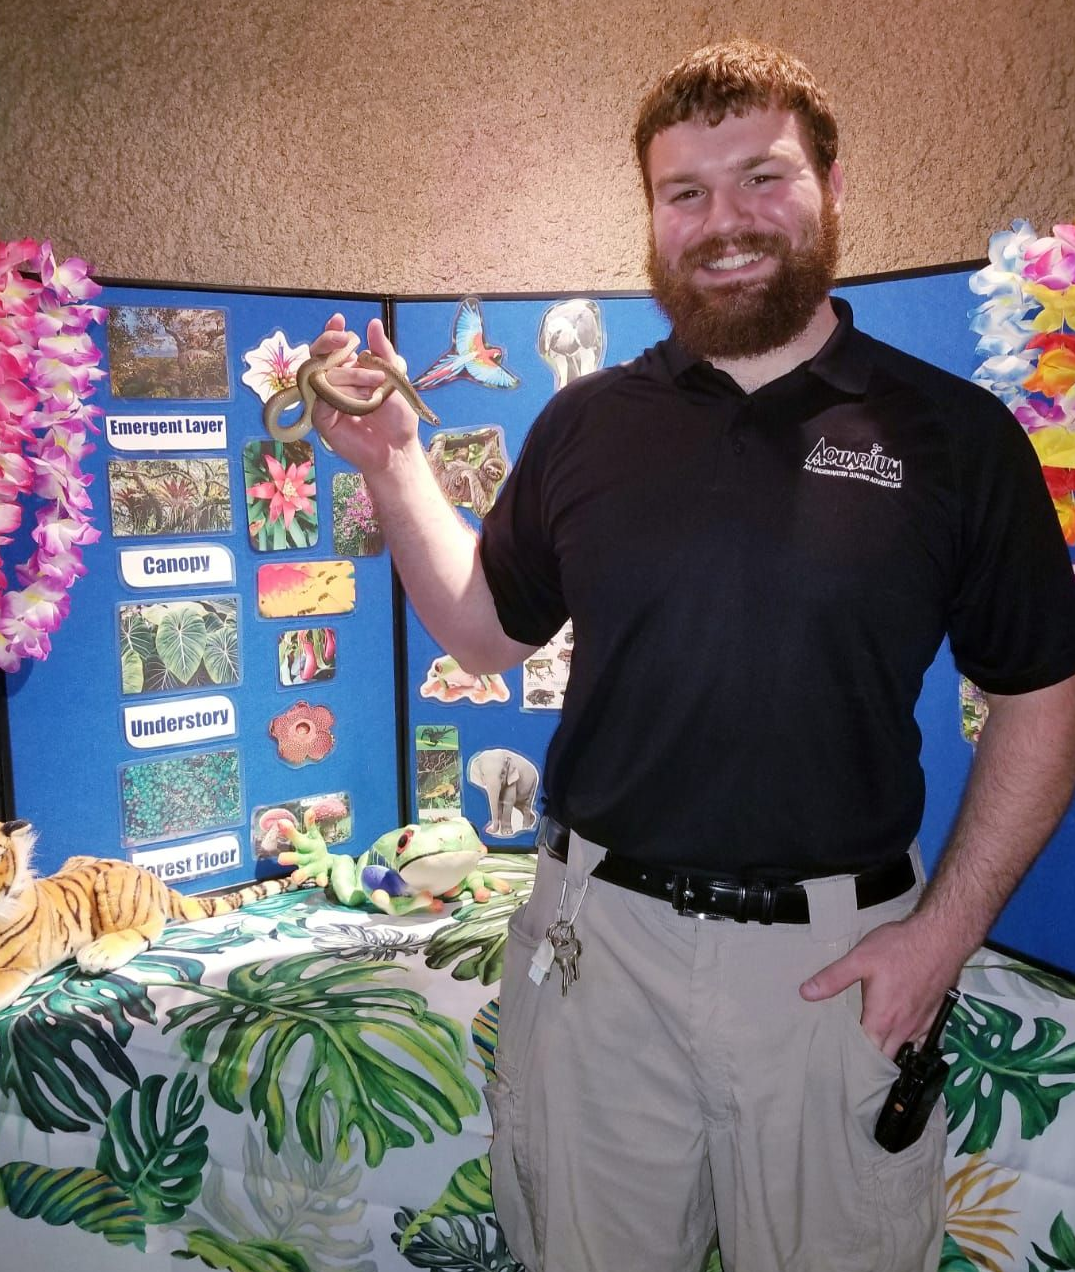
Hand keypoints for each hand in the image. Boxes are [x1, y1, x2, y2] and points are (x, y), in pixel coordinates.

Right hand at [309, 314, 420, 472]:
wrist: (397, 448)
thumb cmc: (397, 416)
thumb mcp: (394, 377)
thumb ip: (383, 351)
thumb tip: (373, 323)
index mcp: (349, 371)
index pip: (333, 348)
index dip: (332, 332)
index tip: (339, 319)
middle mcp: (334, 383)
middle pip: (319, 354)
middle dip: (332, 343)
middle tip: (347, 340)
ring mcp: (325, 399)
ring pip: (324, 373)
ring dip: (351, 374)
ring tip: (374, 386)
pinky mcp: (321, 417)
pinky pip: (323, 395)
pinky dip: (341, 392)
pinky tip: (358, 398)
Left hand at [799, 915, 964, 1057]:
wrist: (940, 938)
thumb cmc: (899, 948)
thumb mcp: (859, 958)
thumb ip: (833, 978)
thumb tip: (805, 993)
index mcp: (882, 1019)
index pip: (866, 1055)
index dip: (853, 1062)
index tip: (839, 1064)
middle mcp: (904, 1028)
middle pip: (886, 1057)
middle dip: (870, 1064)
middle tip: (852, 1062)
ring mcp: (922, 1024)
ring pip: (904, 1049)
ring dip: (889, 1053)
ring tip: (871, 1052)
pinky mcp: (935, 1015)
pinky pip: (919, 1039)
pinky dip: (908, 1042)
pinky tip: (898, 1033)